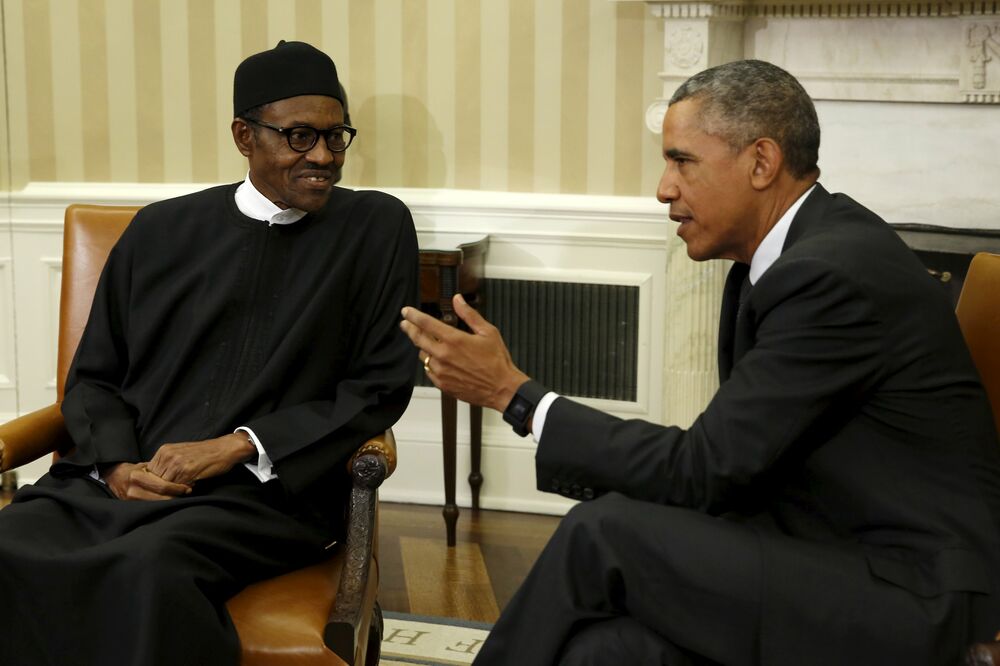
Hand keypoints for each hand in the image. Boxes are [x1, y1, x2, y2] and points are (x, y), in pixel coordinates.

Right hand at [103, 462, 192, 500]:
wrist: (114, 478)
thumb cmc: (134, 470)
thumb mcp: (145, 466)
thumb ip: (160, 470)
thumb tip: (182, 472)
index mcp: (137, 477)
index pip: (162, 486)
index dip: (177, 488)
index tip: (188, 487)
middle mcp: (133, 490)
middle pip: (162, 498)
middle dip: (177, 496)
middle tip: (188, 492)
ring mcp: (131, 500)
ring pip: (158, 504)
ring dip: (171, 501)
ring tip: (181, 497)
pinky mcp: (131, 507)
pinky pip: (152, 507)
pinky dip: (163, 505)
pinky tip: (170, 501)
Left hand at [146, 432, 256, 485]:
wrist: (224, 448)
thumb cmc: (204, 453)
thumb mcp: (181, 453)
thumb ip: (166, 463)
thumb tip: (152, 478)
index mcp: (164, 450)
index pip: (147, 473)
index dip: (153, 484)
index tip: (162, 487)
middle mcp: (167, 455)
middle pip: (153, 481)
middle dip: (161, 489)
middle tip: (173, 491)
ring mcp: (176, 462)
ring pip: (164, 486)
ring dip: (172, 491)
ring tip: (184, 488)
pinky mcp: (187, 469)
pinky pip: (177, 487)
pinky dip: (182, 490)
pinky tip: (192, 486)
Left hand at [400, 294, 529, 411]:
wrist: (501, 389)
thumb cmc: (497, 360)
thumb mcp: (488, 332)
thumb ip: (469, 314)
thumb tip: (457, 299)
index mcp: (454, 340)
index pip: (426, 323)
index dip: (413, 315)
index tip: (406, 311)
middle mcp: (443, 355)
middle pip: (418, 338)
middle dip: (410, 329)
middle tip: (405, 324)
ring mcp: (441, 371)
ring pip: (423, 355)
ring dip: (423, 347)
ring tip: (429, 343)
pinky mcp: (442, 384)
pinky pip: (429, 370)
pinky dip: (431, 363)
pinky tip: (438, 360)